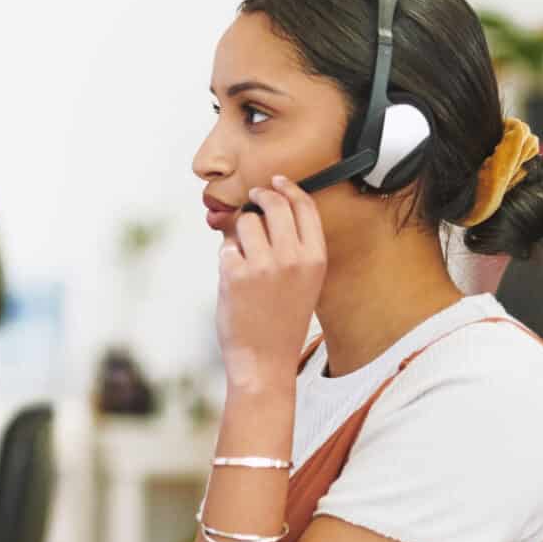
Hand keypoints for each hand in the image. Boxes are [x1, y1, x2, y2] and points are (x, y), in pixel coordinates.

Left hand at [216, 175, 325, 391]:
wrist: (265, 360)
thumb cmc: (282, 321)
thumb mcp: (304, 283)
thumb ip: (294, 248)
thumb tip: (267, 209)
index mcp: (315, 259)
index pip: (305, 207)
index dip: (289, 189)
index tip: (277, 181)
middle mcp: (292, 258)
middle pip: (273, 205)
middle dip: (259, 196)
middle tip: (252, 198)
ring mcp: (263, 265)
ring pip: (245, 223)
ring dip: (240, 235)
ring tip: (245, 262)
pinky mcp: (235, 273)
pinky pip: (227, 248)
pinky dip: (227, 259)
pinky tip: (235, 282)